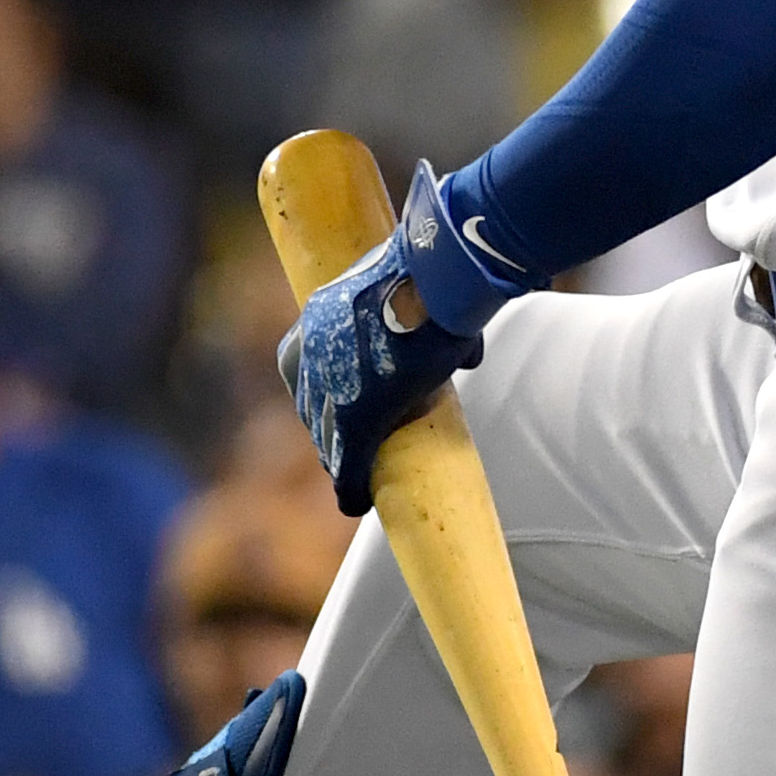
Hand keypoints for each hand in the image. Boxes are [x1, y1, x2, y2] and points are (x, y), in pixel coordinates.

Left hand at [277, 163, 515, 516]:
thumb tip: (468, 357)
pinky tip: (355, 501)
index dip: (325, 395)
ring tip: (354, 477)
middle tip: (343, 448)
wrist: (437, 274)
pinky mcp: (356, 417)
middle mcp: (314, 352)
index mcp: (320, 316)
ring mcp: (332, 385)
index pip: (307, 369)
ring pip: (326, 438)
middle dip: (327, 428)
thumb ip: (434, 325)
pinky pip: (346, 464)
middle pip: (312, 405)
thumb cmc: (436, 273)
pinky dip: (350, 488)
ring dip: (339, 458)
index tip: (338, 413)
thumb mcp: (422, 295)